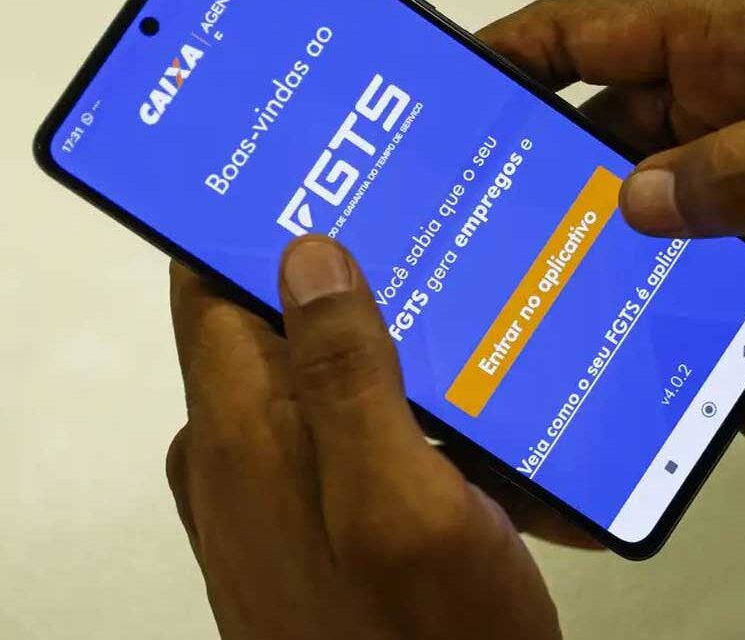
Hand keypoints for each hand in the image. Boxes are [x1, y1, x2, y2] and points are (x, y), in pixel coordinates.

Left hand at [167, 238, 561, 639]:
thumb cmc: (422, 638)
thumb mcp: (399, 505)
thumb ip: (347, 380)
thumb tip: (305, 255)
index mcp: (246, 437)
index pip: (213, 291)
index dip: (265, 227)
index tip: (343, 178)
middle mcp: (250, 460)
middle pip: (291, 332)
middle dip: (369, 287)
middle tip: (453, 250)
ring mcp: (290, 500)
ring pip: (346, 388)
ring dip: (417, 364)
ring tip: (498, 335)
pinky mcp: (334, 532)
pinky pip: (373, 448)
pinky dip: (432, 432)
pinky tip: (504, 434)